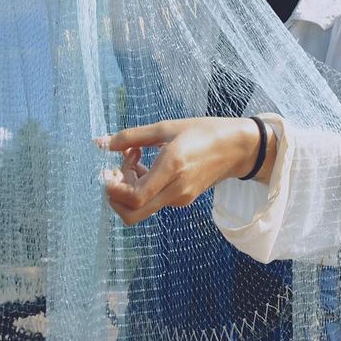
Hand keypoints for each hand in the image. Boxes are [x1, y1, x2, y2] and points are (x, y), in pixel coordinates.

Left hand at [96, 117, 275, 224]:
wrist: (237, 148)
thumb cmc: (204, 132)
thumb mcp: (167, 127)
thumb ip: (132, 136)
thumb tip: (102, 143)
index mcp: (173, 167)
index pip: (135, 197)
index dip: (114, 190)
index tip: (106, 172)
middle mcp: (176, 189)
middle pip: (133, 213)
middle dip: (115, 196)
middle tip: (114, 170)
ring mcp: (180, 198)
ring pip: (142, 206)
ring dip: (128, 186)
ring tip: (134, 154)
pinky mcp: (182, 199)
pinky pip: (153, 200)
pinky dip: (142, 184)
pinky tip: (147, 161)